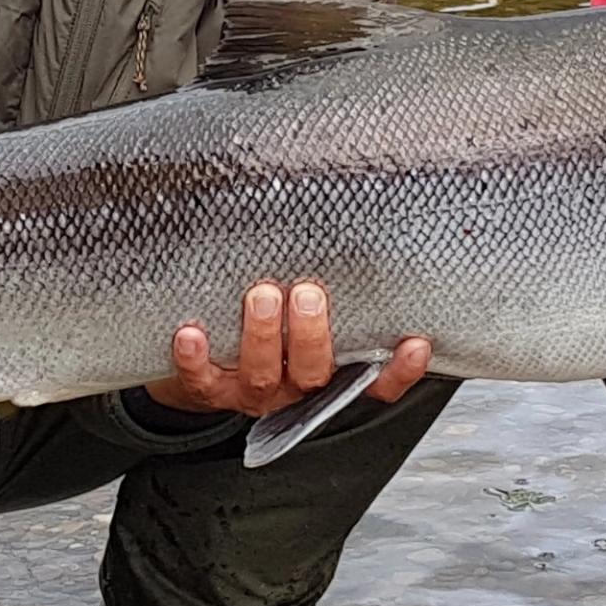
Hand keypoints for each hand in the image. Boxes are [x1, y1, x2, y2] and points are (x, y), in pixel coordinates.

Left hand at [146, 279, 432, 419]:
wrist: (206, 366)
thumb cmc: (272, 326)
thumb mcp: (306, 314)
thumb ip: (335, 284)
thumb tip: (355, 212)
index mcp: (329, 373)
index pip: (375, 382)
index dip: (399, 371)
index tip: (414, 342)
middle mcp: (294, 388)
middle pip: (313, 374)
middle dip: (311, 335)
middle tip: (309, 293)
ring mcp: (252, 393)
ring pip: (262, 376)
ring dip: (262, 336)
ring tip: (262, 294)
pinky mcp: (207, 390)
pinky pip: (201, 381)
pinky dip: (195, 359)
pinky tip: (190, 332)